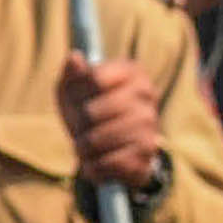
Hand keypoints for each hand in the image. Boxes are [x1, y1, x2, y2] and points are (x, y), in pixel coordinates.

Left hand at [58, 53, 165, 194]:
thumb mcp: (73, 87)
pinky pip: (111, 162)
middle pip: (92, 112)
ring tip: (84, 145)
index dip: (75, 92)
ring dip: (83, 147)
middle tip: (78, 127)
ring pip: (98, 139)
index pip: (93, 79)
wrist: (111, 146)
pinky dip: (95, 165)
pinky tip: (96, 161)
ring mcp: (150, 124)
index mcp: (131, 71)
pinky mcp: (148, 152)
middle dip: (77, 123)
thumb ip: (72, 71)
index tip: (76, 98)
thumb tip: (75, 57)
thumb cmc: (88, 108)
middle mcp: (146, 95)